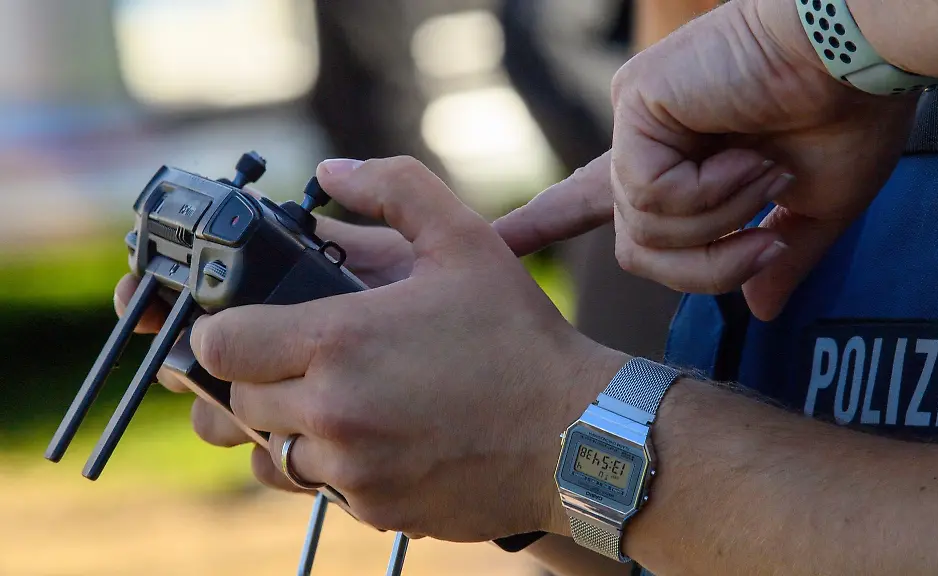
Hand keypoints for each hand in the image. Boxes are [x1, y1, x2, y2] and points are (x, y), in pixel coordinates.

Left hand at [188, 156, 627, 540]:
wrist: (578, 436)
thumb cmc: (520, 337)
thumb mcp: (465, 240)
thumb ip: (393, 189)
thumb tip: (331, 172)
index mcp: (340, 341)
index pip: (219, 344)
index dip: (223, 329)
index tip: (247, 323)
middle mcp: (333, 412)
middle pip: (236, 401)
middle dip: (258, 376)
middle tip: (306, 357)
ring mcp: (352, 470)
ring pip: (271, 453)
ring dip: (289, 426)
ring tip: (341, 400)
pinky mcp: (377, 510)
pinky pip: (322, 488)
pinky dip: (335, 464)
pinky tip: (382, 436)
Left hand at [498, 0, 919, 320]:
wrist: (863, 56)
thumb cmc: (848, 115)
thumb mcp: (815, 208)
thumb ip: (776, 258)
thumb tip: (759, 310)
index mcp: (680, 162)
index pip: (593, 200)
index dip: (548, 221)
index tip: (499, 241)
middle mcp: (647, 142)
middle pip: (635, 249)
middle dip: (704, 268)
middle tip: (767, 243)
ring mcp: (637, 121)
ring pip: (644, 228)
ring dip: (720, 221)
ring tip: (766, 171)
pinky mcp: (636, 103)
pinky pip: (650, 194)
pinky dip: (709, 194)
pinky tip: (745, 156)